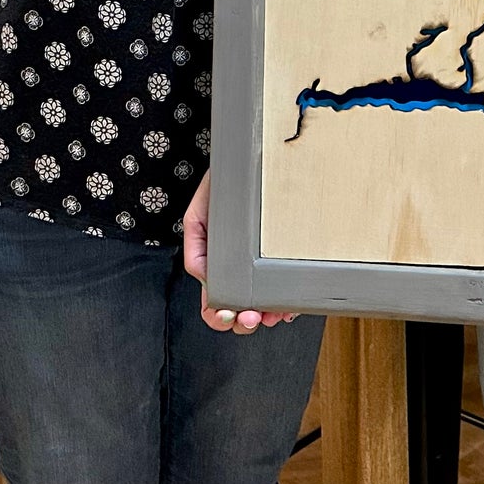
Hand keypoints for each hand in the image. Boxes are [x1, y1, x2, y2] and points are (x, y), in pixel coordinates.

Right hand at [183, 170, 295, 334]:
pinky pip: (285, 287)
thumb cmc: (220, 190)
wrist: (245, 163)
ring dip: (268, 315)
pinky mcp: (280, 258)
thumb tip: (205, 279)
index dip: (219, 316)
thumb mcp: (197, 217)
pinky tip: (287, 304)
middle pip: (241, 311)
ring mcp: (259, 266)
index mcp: (215, 265)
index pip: (213, 303)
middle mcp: (238, 270)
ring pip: (264, 304)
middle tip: (252, 316)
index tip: (228, 313)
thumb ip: (195, 250)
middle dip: (245, 321)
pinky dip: (286, 301)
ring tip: (273, 313)